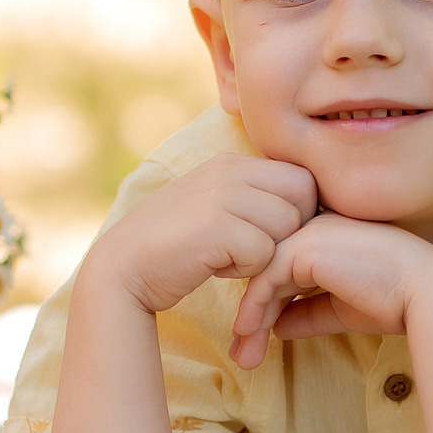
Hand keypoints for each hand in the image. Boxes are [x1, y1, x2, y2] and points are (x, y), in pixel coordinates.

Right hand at [86, 153, 318, 314]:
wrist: (122, 270)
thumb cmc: (175, 248)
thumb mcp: (215, 207)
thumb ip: (252, 199)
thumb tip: (309, 206)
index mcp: (231, 162)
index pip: (301, 176)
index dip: (299, 211)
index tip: (271, 236)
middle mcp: (228, 169)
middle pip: (304, 194)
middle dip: (290, 230)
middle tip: (256, 248)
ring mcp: (221, 195)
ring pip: (287, 225)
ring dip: (265, 252)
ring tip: (229, 256)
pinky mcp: (215, 226)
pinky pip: (264, 252)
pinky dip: (245, 269)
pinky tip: (215, 267)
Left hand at [227, 214, 432, 368]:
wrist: (423, 293)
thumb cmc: (393, 300)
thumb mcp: (340, 309)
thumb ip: (307, 313)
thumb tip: (276, 329)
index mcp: (325, 235)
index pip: (282, 268)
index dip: (266, 305)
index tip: (254, 340)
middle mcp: (313, 227)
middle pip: (266, 271)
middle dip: (252, 315)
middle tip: (242, 354)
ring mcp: (308, 232)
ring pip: (260, 275)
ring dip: (249, 318)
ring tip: (244, 354)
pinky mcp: (304, 246)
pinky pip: (265, 278)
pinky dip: (254, 307)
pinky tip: (250, 333)